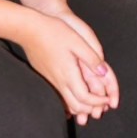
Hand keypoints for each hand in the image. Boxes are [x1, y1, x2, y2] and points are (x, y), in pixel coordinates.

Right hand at [17, 8, 118, 124]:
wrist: (28, 29)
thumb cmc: (52, 31)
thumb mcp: (76, 41)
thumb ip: (91, 58)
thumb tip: (104, 72)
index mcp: (69, 74)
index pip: (86, 99)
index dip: (99, 102)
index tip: (108, 98)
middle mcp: (59, 82)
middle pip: (77, 107)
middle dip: (92, 108)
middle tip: (102, 101)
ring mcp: (51, 81)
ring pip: (68, 104)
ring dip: (82, 106)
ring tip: (92, 99)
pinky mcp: (46, 77)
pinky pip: (61, 97)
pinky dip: (71, 101)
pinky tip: (76, 93)